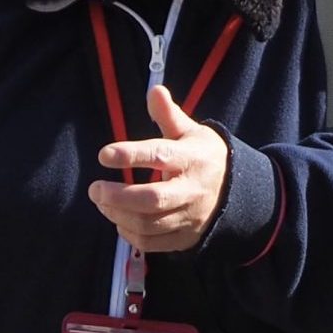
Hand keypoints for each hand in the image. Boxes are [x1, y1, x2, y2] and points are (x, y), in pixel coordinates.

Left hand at [88, 85, 229, 252]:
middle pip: (153, 199)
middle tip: (94, 189)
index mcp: (192, 159)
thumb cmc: (204, 157)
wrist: (239, 192)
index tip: (104, 155)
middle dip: (118, 197)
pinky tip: (118, 219)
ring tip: (101, 201)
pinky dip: (129, 234)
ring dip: (118, 214)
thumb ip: (169, 115)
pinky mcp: (185, 238)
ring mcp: (190, 217)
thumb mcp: (191, 132)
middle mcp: (192, 190)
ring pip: (149, 224)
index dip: (130, 156)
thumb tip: (154, 89)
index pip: (160, 156)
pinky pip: (152, 243)